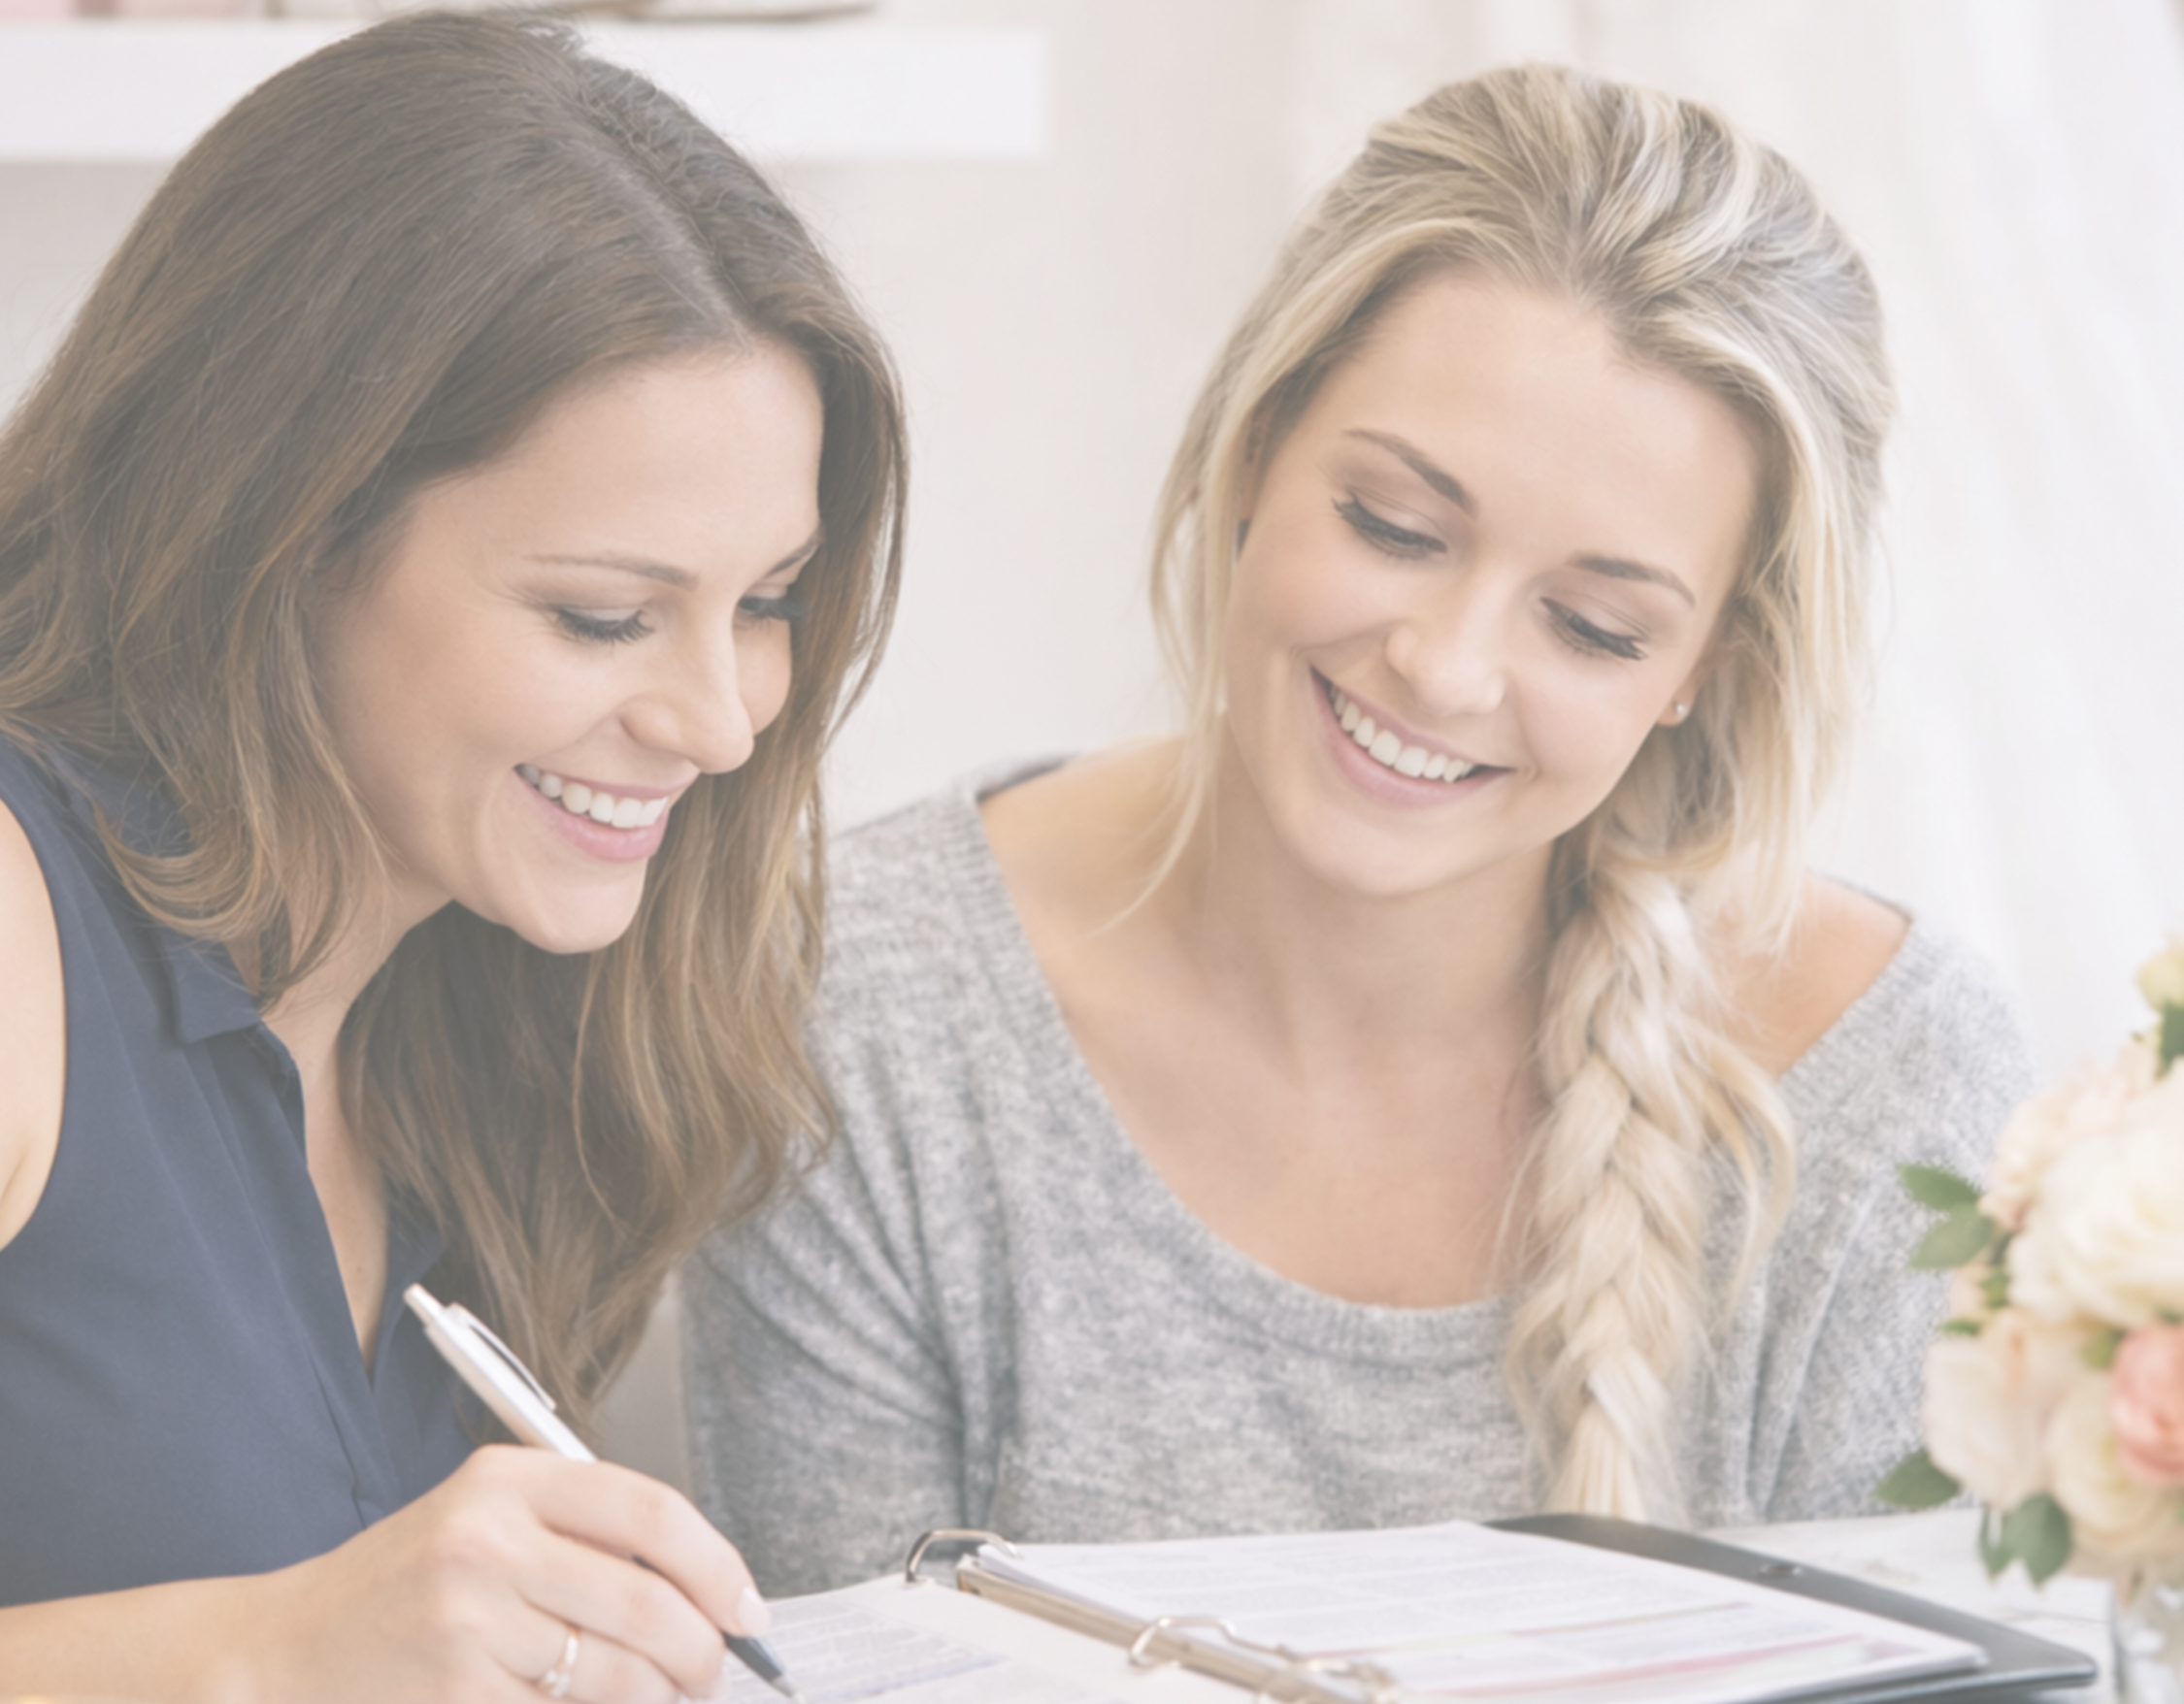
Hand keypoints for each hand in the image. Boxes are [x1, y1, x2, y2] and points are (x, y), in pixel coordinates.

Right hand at [224, 1446, 764, 1703]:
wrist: (281, 1652)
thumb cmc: (404, 1590)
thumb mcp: (487, 1523)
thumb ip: (584, 1538)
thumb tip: (706, 1591)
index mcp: (507, 1480)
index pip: (651, 1513)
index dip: (717, 1566)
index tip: (746, 1608)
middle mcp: (487, 1542)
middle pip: (646, 1604)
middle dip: (700, 1651)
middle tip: (712, 1672)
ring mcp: (467, 1623)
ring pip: (616, 1675)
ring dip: (660, 1698)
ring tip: (664, 1698)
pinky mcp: (455, 1693)